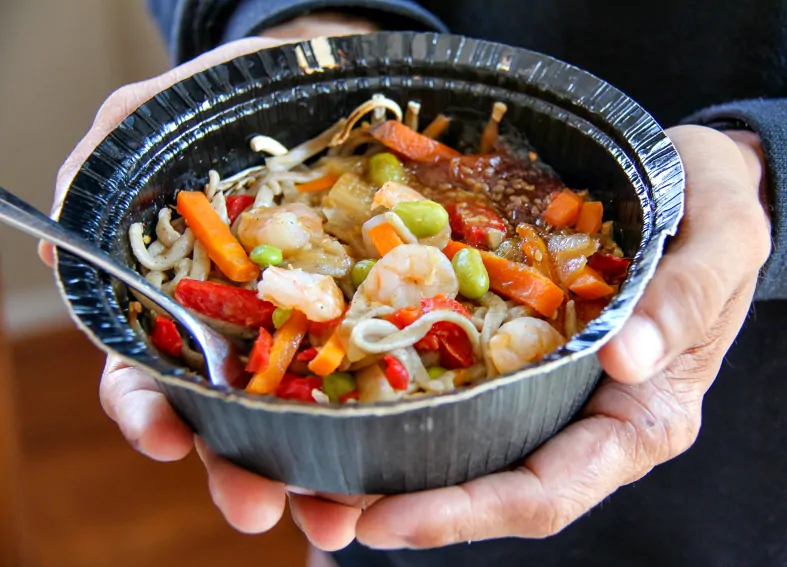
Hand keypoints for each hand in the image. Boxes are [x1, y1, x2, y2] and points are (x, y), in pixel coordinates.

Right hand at [38, 20, 377, 545]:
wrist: (328, 78)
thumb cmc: (232, 96)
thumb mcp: (152, 117)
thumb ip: (101, 173)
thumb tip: (56, 254)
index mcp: (182, 302)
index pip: (148, 372)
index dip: (148, 411)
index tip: (164, 438)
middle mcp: (244, 332)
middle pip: (230, 419)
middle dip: (238, 468)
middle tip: (254, 507)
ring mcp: (313, 331)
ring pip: (306, 420)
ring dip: (314, 474)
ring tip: (339, 514)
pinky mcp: (374, 319)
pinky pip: (378, 378)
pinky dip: (383, 423)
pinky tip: (398, 456)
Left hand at [295, 125, 772, 550]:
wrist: (703, 182)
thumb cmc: (722, 207)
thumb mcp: (723, 240)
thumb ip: (684, 300)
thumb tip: (625, 360)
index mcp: (642, 420)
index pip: (548, 490)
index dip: (466, 513)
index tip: (384, 519)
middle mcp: (587, 422)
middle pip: (491, 486)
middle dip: (406, 506)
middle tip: (318, 506)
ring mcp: (551, 391)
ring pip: (467, 449)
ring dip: (389, 467)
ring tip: (309, 474)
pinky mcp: (522, 354)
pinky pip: (460, 389)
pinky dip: (405, 403)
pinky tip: (349, 396)